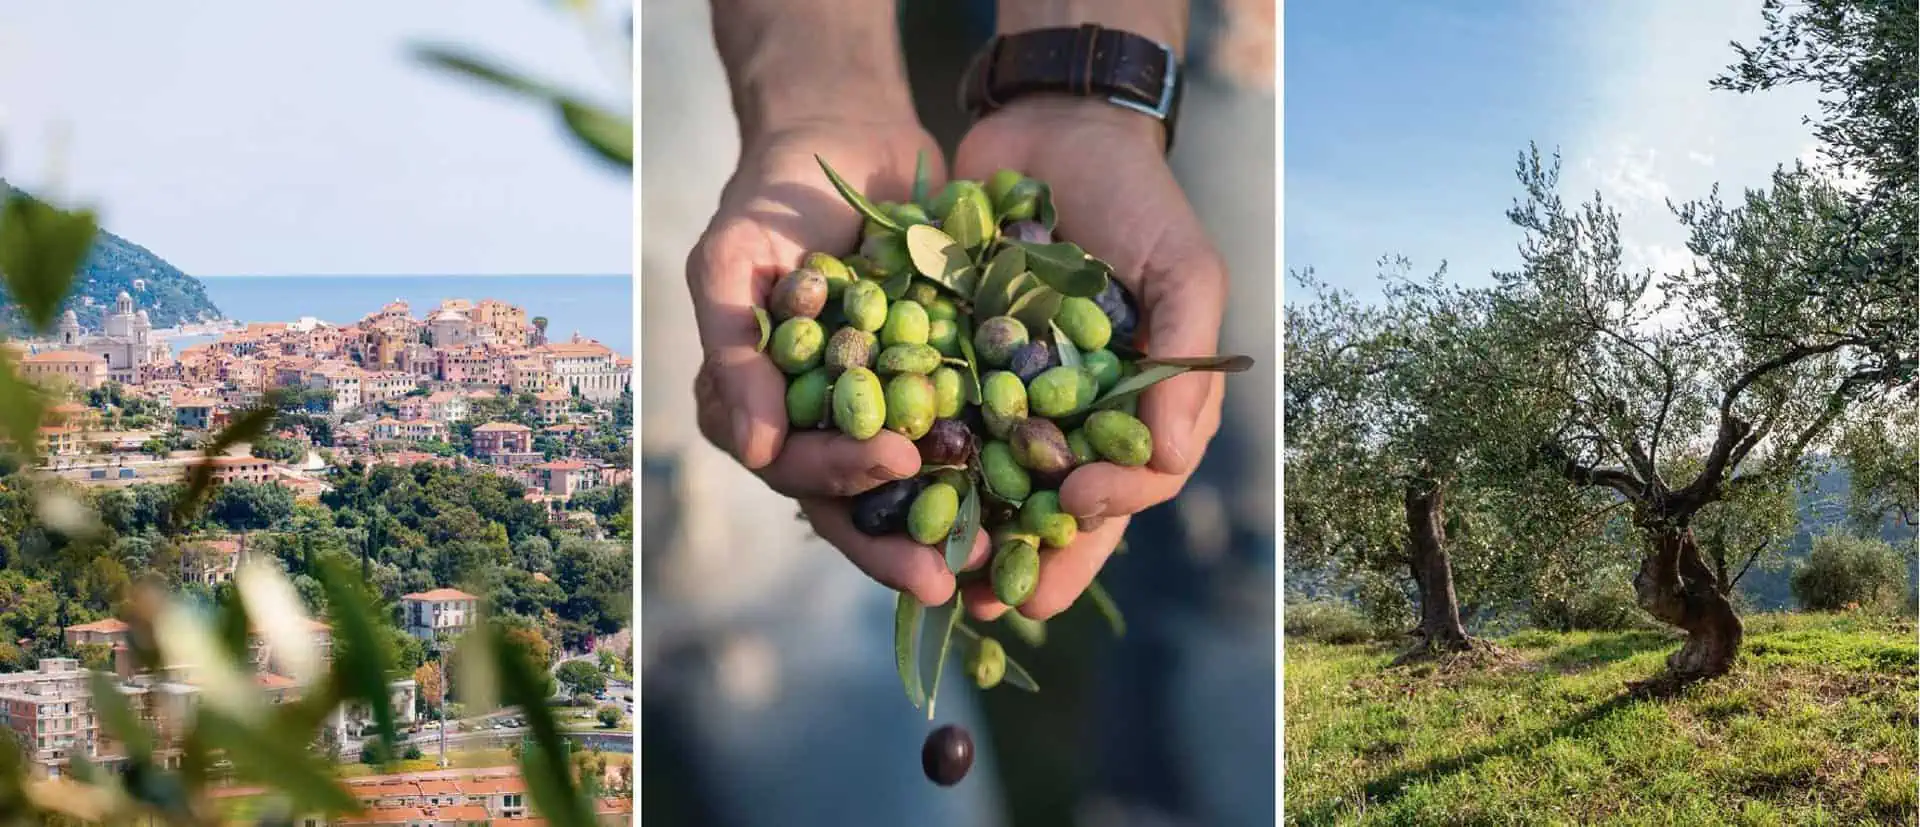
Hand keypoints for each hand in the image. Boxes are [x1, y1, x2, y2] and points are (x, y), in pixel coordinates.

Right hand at [686, 121, 990, 606]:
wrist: (846, 137)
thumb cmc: (772, 199)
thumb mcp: (731, 261)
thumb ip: (733, 347)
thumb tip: (748, 447)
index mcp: (761, 410)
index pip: (792, 466)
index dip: (840, 479)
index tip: (899, 466)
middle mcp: (820, 424)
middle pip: (854, 501)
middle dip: (899, 540)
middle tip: (949, 572)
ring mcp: (880, 410)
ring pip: (911, 489)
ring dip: (951, 529)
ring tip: (1001, 560)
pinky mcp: (936, 387)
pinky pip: (965, 439)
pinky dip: (995, 470)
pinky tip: (1039, 494)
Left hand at [952, 99, 1228, 620]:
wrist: (1055, 126)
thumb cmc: (1138, 201)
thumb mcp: (1183, 269)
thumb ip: (1184, 361)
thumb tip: (1176, 458)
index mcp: (1133, 408)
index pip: (1129, 482)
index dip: (1105, 508)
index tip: (1078, 508)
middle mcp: (1069, 414)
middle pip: (1049, 505)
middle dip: (1024, 556)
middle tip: (992, 600)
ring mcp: (1006, 392)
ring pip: (985, 481)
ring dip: (960, 529)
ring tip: (933, 569)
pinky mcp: (949, 362)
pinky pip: (930, 420)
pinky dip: (908, 457)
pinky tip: (880, 489)